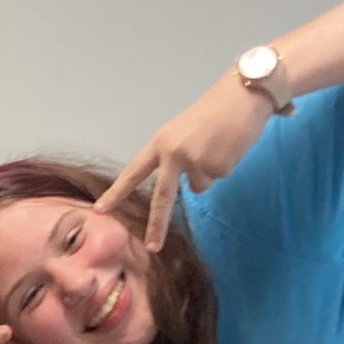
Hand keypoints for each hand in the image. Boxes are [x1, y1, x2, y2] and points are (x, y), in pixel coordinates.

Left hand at [93, 72, 270, 250]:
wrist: (243, 96)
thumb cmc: (213, 111)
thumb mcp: (183, 131)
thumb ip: (175, 158)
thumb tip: (186, 188)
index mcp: (160, 143)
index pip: (134, 172)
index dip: (117, 192)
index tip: (100, 209)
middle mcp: (174, 154)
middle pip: (162, 197)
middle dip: (157, 224)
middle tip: (152, 247)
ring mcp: (196, 162)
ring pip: (200, 186)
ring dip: (210, 171)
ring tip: (218, 144)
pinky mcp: (219, 167)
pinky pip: (219, 178)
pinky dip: (225, 165)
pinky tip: (229, 146)